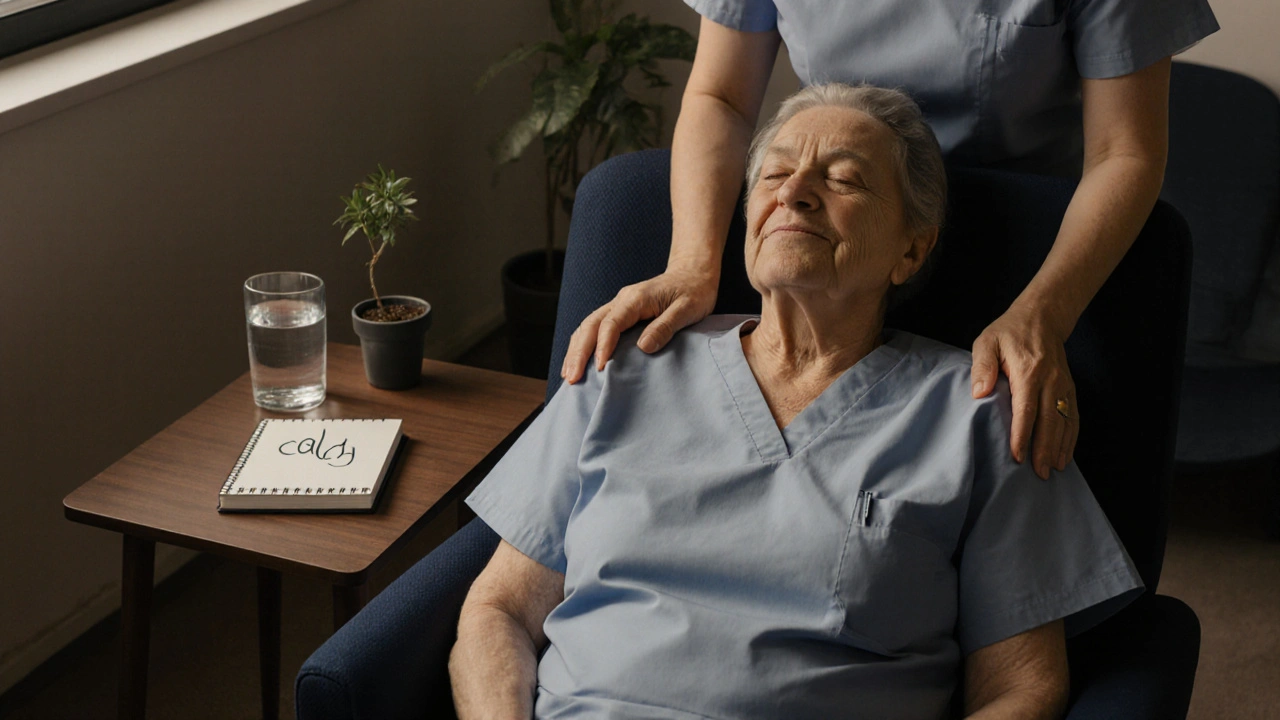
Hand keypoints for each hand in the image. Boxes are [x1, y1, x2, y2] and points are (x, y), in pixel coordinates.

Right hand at [561, 266, 718, 383]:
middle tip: (571, 378)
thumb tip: (643, 347)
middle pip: (590, 325)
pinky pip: (595, 328)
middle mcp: (621, 300)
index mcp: (636, 299)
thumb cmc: (694, 291)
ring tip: (568, 375)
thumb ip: (665, 327)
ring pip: (587, 326)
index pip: (611, 323)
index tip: (599, 368)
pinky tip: (577, 361)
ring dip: (576, 350)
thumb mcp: (687, 309)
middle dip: (578, 352)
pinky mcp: (620, 312)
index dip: (603, 346)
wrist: (693, 273)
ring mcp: (618, 305)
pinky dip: (583, 344)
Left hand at [970, 305, 1077, 479]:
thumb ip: (982, 366)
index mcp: (1029, 371)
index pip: (1026, 409)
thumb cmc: (1009, 331)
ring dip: (1061, 447)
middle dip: (1045, 449)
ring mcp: (1063, 385)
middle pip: (1049, 421)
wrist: (1042, 316)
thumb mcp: (987, 341)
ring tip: (1055, 469)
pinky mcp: (1069, 387)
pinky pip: (1073, 415)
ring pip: (1065, 421)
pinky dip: (1071, 436)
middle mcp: (1051, 380)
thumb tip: (980, 393)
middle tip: (1040, 473)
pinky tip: (1066, 453)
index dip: (1022, 435)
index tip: (1018, 456)